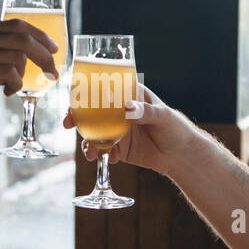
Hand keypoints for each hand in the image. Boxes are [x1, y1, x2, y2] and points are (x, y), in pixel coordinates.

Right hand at [0, 19, 59, 125]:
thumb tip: (26, 53)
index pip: (18, 24)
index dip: (41, 35)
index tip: (54, 49)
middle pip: (23, 39)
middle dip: (45, 56)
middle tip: (53, 73)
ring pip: (18, 57)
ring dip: (24, 75)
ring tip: (13, 86)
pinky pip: (9, 73)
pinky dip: (15, 85)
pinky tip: (7, 92)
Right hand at [62, 83, 193, 176]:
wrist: (181, 156)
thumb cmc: (176, 128)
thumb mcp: (163, 116)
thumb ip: (145, 112)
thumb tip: (128, 108)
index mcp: (129, 96)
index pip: (104, 89)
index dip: (86, 92)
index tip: (75, 99)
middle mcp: (120, 111)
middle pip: (92, 111)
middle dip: (76, 117)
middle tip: (68, 124)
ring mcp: (117, 130)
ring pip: (94, 132)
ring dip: (87, 141)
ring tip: (90, 153)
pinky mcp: (119, 148)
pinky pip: (103, 150)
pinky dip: (100, 155)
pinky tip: (109, 159)